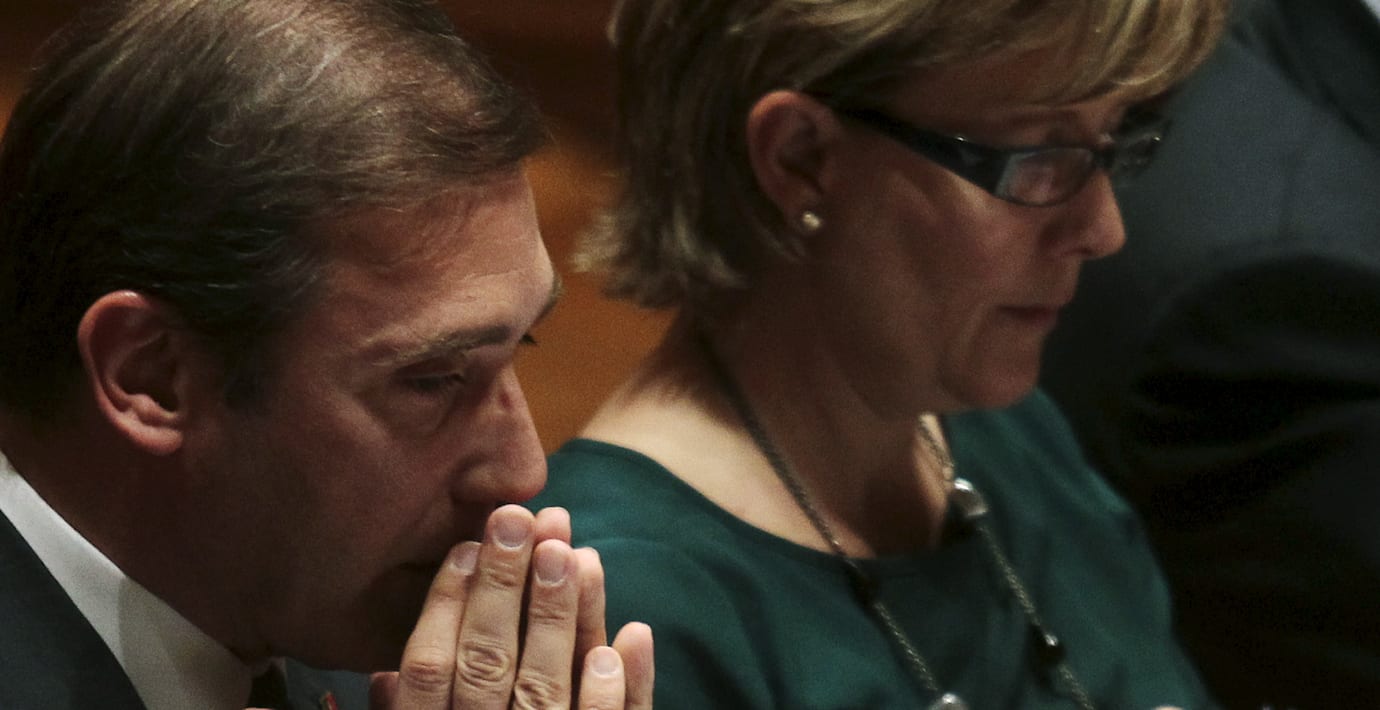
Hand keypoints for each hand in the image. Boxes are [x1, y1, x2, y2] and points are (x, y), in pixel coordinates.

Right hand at [369, 505, 653, 708]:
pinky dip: (621, 689)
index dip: (445, 607)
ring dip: (560, 618)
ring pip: (547, 688)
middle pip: (489, 664)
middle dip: (504, 588)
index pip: (428, 670)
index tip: (466, 547)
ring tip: (572, 553)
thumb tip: (378, 676)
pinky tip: (630, 634)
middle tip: (520, 521)